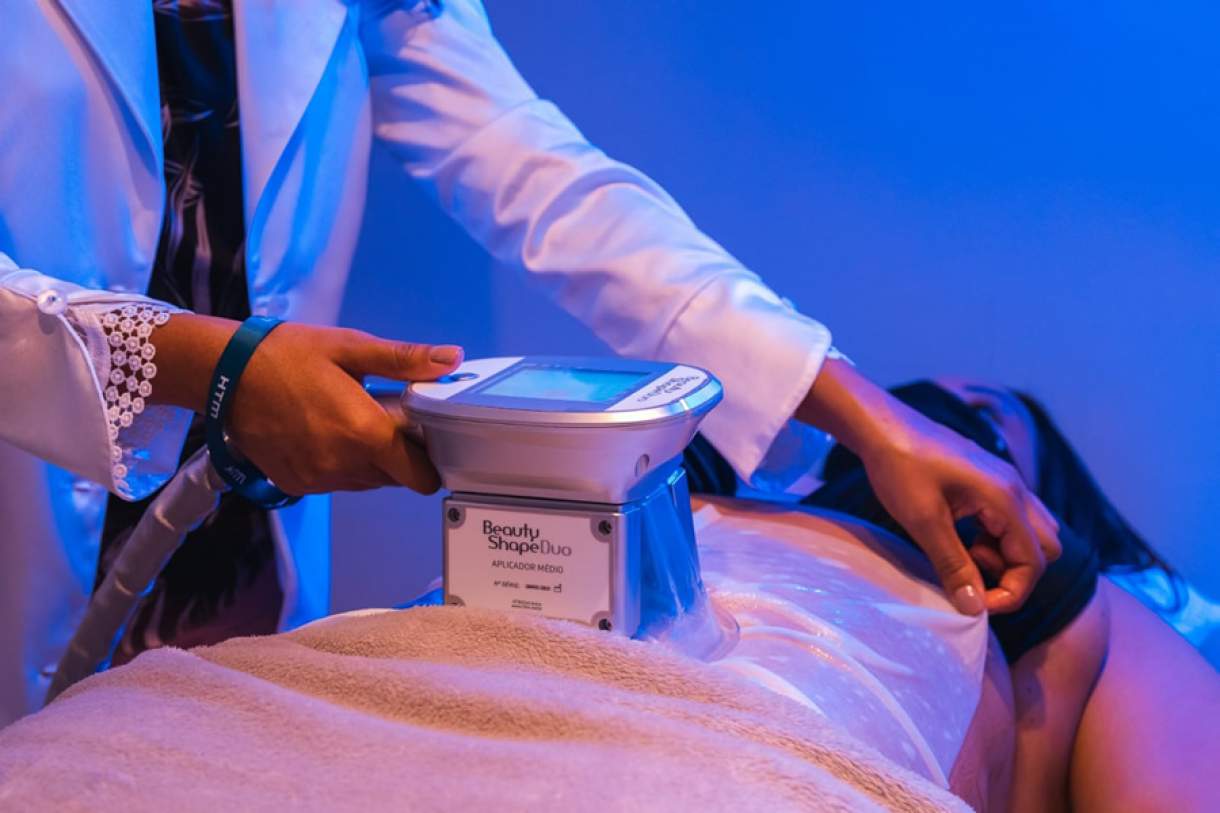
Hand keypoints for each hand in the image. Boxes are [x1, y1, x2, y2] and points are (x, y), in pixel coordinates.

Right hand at [150, 314, 462, 494]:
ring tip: (351, 419)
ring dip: (370, 460)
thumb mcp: (351, 347)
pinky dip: (339, 465)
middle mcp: (343, 466)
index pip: (420, 476)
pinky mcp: (294, 485)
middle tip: (386, 417)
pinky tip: (324, 432)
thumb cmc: (289, 354)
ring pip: (365, 482)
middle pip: (394, 478)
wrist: (223, 374)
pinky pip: (334, 483)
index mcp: (365, 434)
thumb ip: (404, 359)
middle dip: (400, 455)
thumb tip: (452, 358)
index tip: (427, 437)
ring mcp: (316, 479)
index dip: (431, 462)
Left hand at [798, 359, 1060, 614]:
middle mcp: (1015, 489)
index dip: (1012, 592)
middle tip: (972, 575)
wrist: (882, 426)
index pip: (1035, 561)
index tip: (976, 603)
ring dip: (1005, 555)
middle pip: (1045, 547)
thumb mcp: (924, 522)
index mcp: (1006, 498)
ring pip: (1030, 533)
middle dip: (1015, 573)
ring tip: (963, 555)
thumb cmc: (900, 468)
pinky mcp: (989, 481)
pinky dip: (995, 538)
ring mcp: (1005, 482)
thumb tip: (974, 608)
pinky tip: (960, 538)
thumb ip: (953, 565)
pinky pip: (1011, 519)